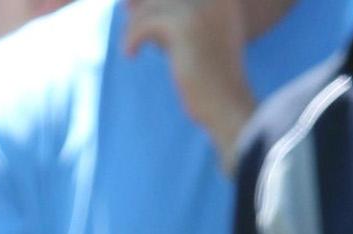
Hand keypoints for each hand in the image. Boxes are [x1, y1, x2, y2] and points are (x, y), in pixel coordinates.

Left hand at [122, 0, 254, 166]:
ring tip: (133, 47)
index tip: (139, 19)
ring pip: (149, 6)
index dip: (153, 5)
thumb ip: (166, 15)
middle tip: (135, 34)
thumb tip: (126, 3)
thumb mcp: (188, 37)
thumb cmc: (207, 76)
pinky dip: (131, 39)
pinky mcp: (184, 25)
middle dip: (142, 11)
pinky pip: (143, 23)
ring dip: (135, 26)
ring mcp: (201, 6)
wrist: (227, 104)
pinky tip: (130, 54)